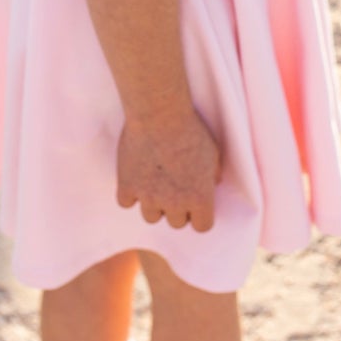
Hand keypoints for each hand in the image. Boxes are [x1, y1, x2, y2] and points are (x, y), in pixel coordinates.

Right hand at [116, 110, 221, 231]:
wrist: (159, 114)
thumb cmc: (190, 130)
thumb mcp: (213, 151)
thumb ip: (213, 174)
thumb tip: (212, 183)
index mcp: (199, 198)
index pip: (202, 226)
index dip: (199, 214)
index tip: (195, 201)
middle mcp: (174, 204)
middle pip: (176, 222)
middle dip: (177, 207)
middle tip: (174, 186)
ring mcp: (148, 198)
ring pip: (151, 217)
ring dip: (154, 203)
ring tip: (154, 182)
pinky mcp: (126, 187)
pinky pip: (126, 202)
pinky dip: (130, 193)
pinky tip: (135, 177)